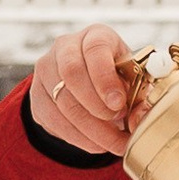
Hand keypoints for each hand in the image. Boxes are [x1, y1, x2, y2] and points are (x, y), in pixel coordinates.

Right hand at [29, 25, 140, 155]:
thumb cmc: (118, 79)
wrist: (91, 85)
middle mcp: (66, 46)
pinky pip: (53, 119)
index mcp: (96, 36)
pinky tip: (95, 143)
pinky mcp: (37, 94)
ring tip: (112, 142)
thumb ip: (141, 99)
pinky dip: (77, 137)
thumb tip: (139, 119)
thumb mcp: (136, 82)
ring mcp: (46, 69)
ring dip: (90, 129)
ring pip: (62, 101)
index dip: (105, 78)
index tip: (118, 104)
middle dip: (96, 106)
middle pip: (72, 73)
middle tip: (117, 124)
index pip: (95, 49)